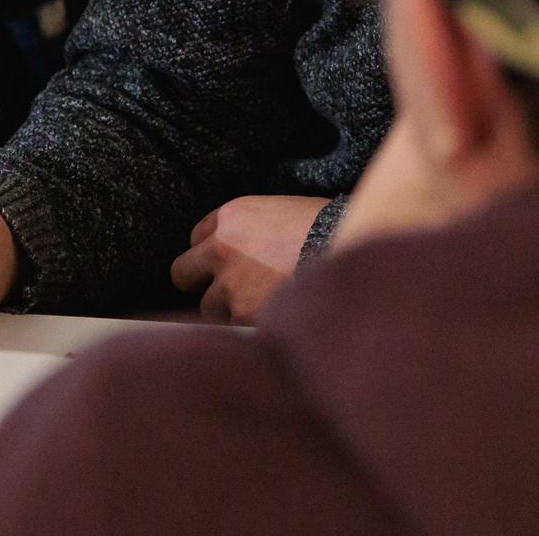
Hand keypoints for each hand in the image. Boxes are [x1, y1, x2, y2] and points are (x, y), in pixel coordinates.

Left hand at [169, 194, 325, 324]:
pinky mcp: (246, 314)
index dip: (213, 252)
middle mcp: (221, 248)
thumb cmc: (329, 230)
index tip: (229, 261)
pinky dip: (250, 327)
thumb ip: (251, 229)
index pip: (196, 237)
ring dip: (229, 310)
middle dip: (200, 283)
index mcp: (231, 216)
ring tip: (263, 307)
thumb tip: (244, 250)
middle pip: (182, 273)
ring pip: (209, 307)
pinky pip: (234, 327)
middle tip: (224, 290)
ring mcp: (231, 284)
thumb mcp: (281, 211)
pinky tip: (274, 318)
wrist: (356, 251)